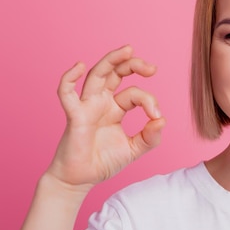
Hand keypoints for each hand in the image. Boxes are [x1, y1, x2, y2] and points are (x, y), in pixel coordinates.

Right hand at [47, 45, 165, 189]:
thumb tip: (162, 120)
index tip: (157, 116)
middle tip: (152, 68)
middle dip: (133, 65)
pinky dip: (69, 77)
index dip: (149, 101)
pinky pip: (67, 93)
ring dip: (111, 60)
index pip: (134, 94)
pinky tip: (80, 66)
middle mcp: (101, 102)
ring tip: (128, 50)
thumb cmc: (103, 162)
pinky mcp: (75, 116)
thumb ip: (150, 137)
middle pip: (115, 73)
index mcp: (115, 108)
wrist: (81, 180)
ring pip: (97, 75)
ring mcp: (87, 106)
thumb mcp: (134, 149)